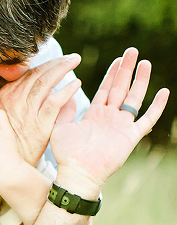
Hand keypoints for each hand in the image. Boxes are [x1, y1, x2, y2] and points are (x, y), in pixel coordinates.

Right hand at [0, 55, 81, 164]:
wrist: (6, 164)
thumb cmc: (10, 140)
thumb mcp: (4, 116)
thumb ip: (19, 99)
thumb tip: (36, 87)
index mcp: (6, 95)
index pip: (28, 74)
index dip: (45, 65)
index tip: (58, 61)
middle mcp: (15, 100)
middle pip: (38, 74)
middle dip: (56, 63)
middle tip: (72, 58)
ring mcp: (27, 111)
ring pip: (45, 82)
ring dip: (62, 69)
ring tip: (75, 62)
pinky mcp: (39, 123)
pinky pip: (54, 102)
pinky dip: (66, 91)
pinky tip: (76, 83)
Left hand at [50, 48, 168, 195]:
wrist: (77, 173)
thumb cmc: (66, 154)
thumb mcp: (59, 126)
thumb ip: (64, 109)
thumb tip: (66, 92)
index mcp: (95, 114)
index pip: (106, 88)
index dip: (112, 74)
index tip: (118, 59)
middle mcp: (110, 117)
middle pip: (121, 88)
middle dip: (126, 69)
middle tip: (132, 51)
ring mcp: (122, 126)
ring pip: (135, 98)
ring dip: (141, 81)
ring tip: (145, 63)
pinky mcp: (131, 136)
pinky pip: (147, 119)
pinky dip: (157, 106)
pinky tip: (163, 92)